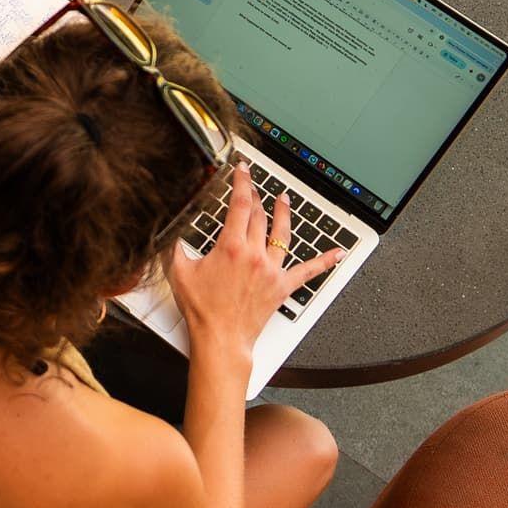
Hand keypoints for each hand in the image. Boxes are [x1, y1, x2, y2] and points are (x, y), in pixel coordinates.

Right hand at [168, 165, 344, 364]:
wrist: (221, 338)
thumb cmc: (201, 309)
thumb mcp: (178, 270)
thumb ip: (174, 245)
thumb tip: (168, 228)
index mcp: (231, 246)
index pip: (240, 204)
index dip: (242, 182)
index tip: (242, 170)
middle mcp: (255, 255)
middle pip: (260, 216)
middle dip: (257, 196)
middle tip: (253, 185)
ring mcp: (272, 270)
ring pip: (283, 234)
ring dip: (284, 214)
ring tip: (284, 200)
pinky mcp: (282, 287)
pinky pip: (308, 271)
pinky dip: (325, 261)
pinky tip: (338, 253)